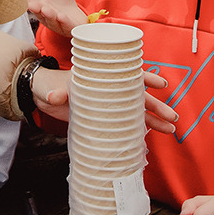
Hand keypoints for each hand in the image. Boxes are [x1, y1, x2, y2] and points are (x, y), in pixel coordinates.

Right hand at [26, 0, 89, 36]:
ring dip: (48, 15)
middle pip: (37, 12)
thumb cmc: (59, 0)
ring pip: (50, 20)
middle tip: (33, 4)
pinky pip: (63, 25)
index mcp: (35, 3)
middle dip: (35, 8)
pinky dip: (62, 22)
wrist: (73, 16)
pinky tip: (62, 16)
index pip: (26, 1)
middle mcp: (42, 14)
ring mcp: (54, 22)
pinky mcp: (66, 27)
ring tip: (47, 10)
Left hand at [32, 68, 176, 134]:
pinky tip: (150, 140)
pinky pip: (125, 124)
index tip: (162, 84)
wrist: (41, 95)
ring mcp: (108, 104)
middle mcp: (109, 89)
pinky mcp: (103, 119)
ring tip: (170, 130)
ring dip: (154, 120)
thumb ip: (56, 92)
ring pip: (136, 112)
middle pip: (139, 96)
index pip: (129, 74)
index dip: (147, 78)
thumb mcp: (53, 86)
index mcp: (102, 76)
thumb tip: (55, 97)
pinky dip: (137, 131)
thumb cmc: (49, 84)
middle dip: (157, 106)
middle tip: (172, 117)